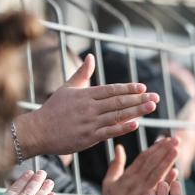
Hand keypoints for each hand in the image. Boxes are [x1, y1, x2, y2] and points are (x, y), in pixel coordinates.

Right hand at [14, 54, 158, 158]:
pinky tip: (137, 124)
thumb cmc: (52, 110)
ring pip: (117, 115)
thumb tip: (91, 57)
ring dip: (137, 111)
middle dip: (139, 99)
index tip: (143, 87)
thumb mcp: (67, 88)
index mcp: (85, 95)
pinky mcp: (88, 137)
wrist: (38, 131)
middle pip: (118, 102)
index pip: (111, 90)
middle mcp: (89, 107)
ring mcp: (89, 123)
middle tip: (156, 97)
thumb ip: (82, 74)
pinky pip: (109, 131)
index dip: (128, 88)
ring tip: (152, 107)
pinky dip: (123, 127)